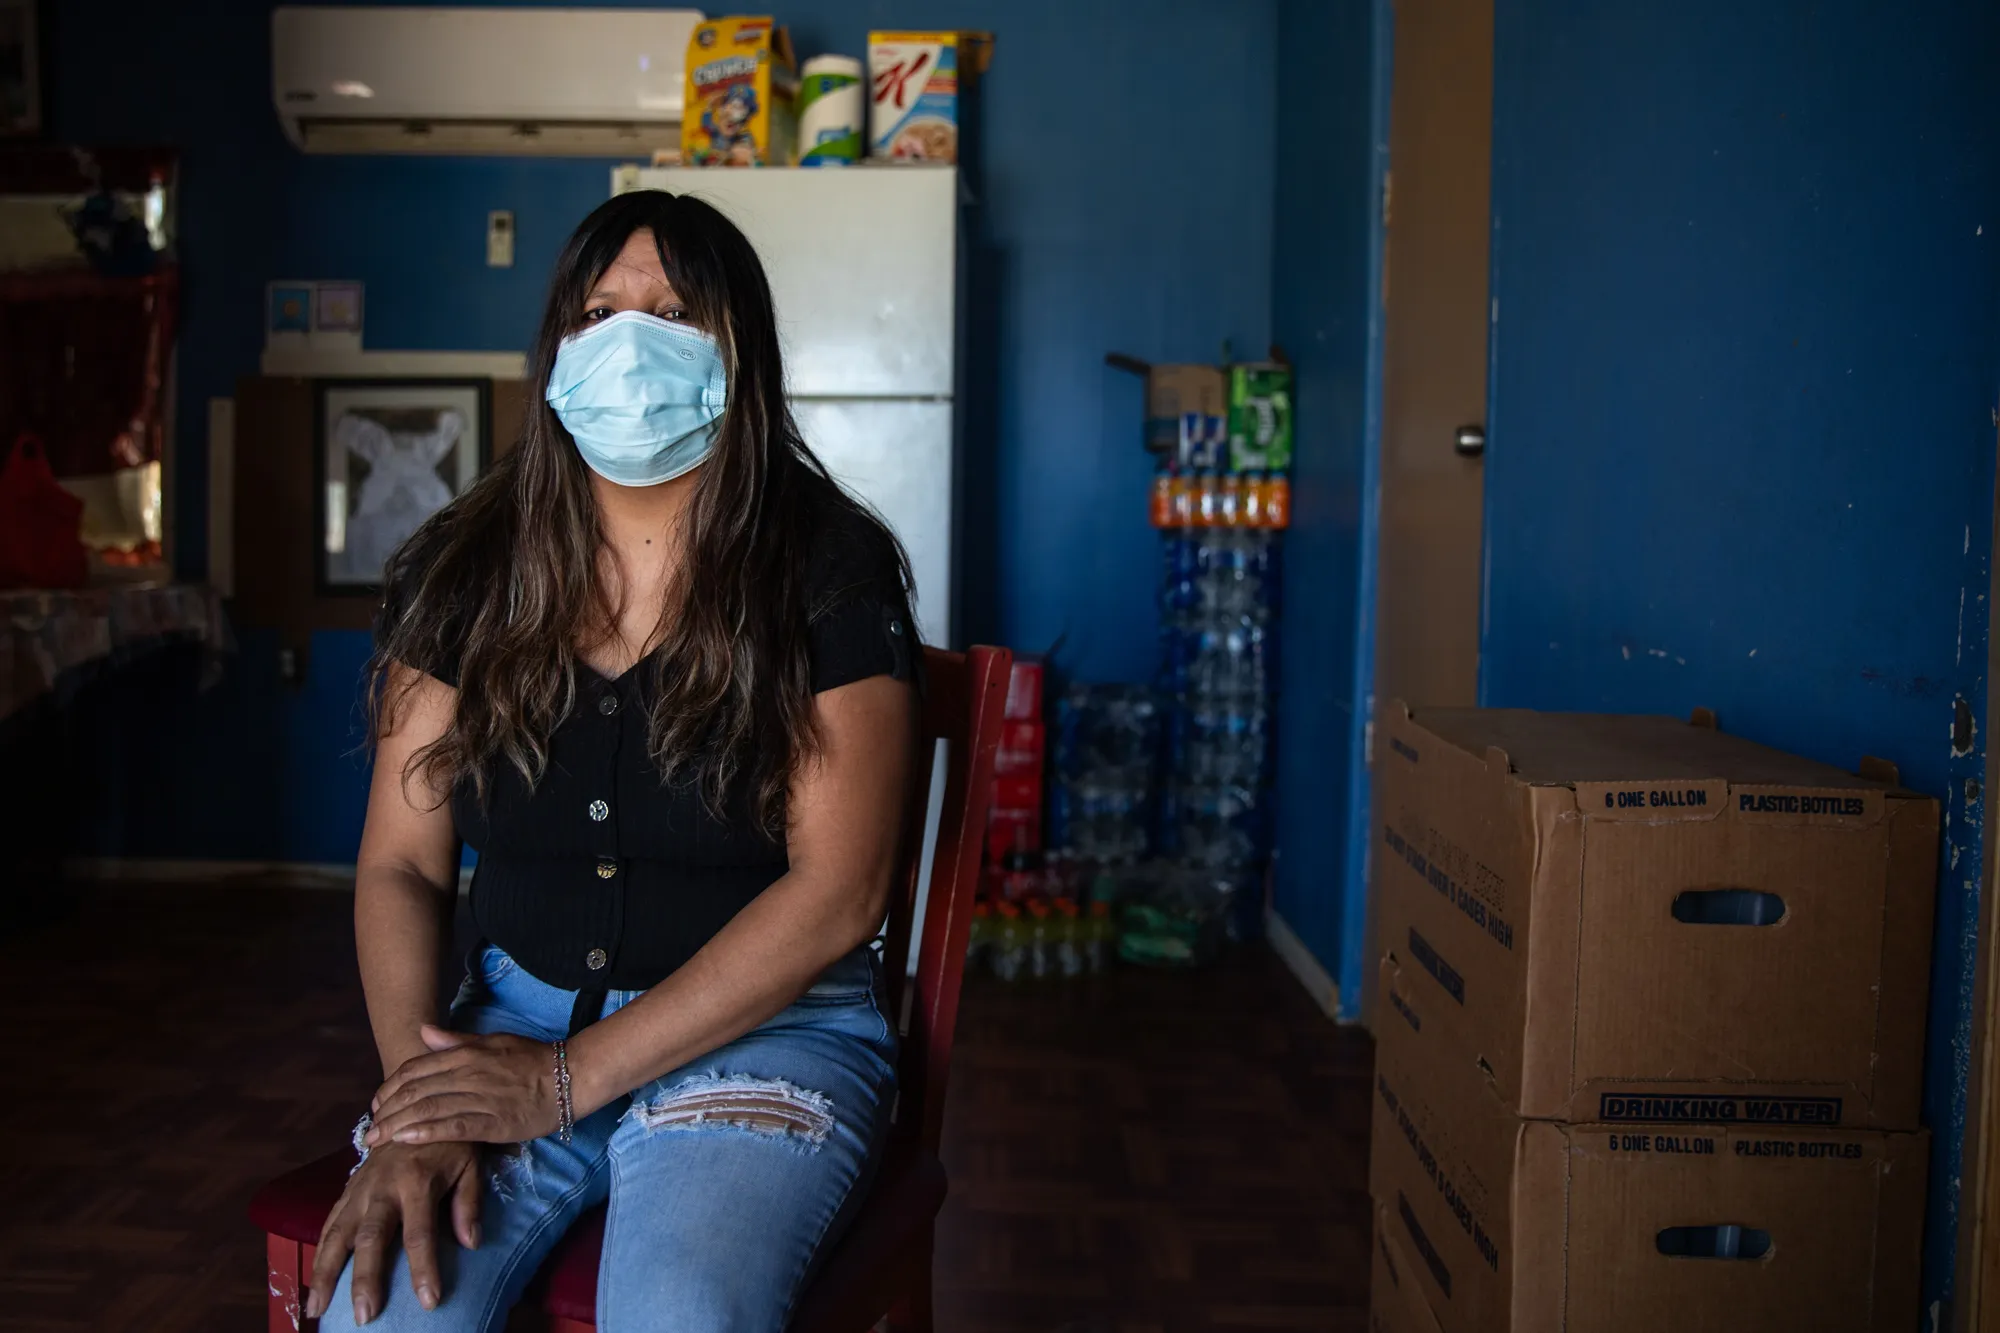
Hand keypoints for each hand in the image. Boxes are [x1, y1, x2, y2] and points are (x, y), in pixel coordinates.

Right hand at [305, 1139, 479, 1322]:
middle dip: (365, 1279)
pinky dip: (318, 1253)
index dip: (424, 1269)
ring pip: (337, 1233)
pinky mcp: (346, 1189)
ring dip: (326, 1273)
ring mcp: (359, 1189)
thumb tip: (471, 1243)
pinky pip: (328, 1223)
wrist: (416, 1105)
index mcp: (418, 1182)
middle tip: (364, 1315)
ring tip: (317, 1309)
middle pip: (371, 1238)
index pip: (420, 1234)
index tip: (428, 1301)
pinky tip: (314, 1282)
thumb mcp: (470, 1165)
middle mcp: (383, 1187)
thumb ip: (469, 1203)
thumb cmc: (448, 1142)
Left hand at [366, 1024, 560, 1148]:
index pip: (415, 1069)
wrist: (570, 1077)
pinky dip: (427, 1133)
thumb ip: (456, 1041)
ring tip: (376, 1141)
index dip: (389, 1088)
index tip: (376, 1104)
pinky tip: (406, 1140)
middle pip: (415, 1092)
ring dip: (397, 1125)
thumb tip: (423, 1032)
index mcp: (466, 1054)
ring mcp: (481, 1098)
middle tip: (367, 1130)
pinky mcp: (494, 1122)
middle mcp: (469, 1073)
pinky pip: (454, 1127)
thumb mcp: (493, 1042)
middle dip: (386, 1111)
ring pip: (429, 1110)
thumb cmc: (531, 1060)